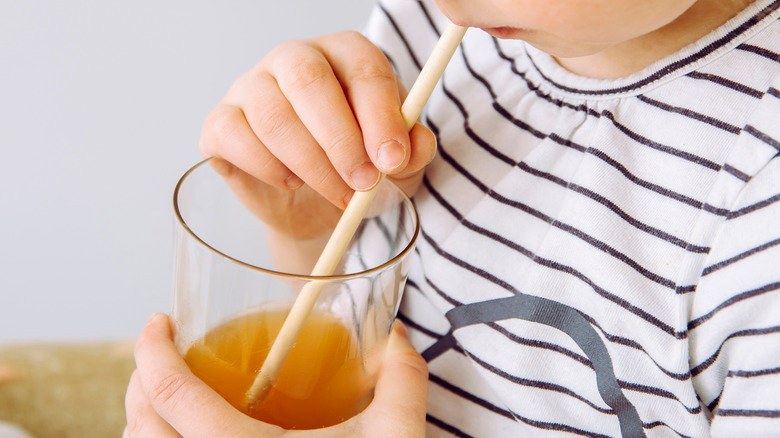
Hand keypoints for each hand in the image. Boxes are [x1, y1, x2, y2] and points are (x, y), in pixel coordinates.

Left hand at [124, 313, 428, 436]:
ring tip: (171, 398)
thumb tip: (398, 335)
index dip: (150, 348)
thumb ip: (400, 380)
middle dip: (140, 379)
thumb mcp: (393, 437)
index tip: (158, 322)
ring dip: (145, 420)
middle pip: (140, 424)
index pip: (170, 391)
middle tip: (163, 355)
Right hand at [199, 31, 435, 215]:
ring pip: (273, 116)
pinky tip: (291, 182)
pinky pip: (233, 136)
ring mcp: (252, 86)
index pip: (363, 68)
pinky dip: (267, 167)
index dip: (381, 116)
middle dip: (341, 141)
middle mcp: (295, 58)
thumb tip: (414, 146)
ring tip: (336, 193)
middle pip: (310, 82)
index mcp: (344, 54)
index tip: (393, 160)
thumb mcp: (397, 164)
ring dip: (310, 164)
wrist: (314, 205)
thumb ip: (412, 151)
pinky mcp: (221, 121)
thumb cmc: (357, 168)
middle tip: (362, 183)